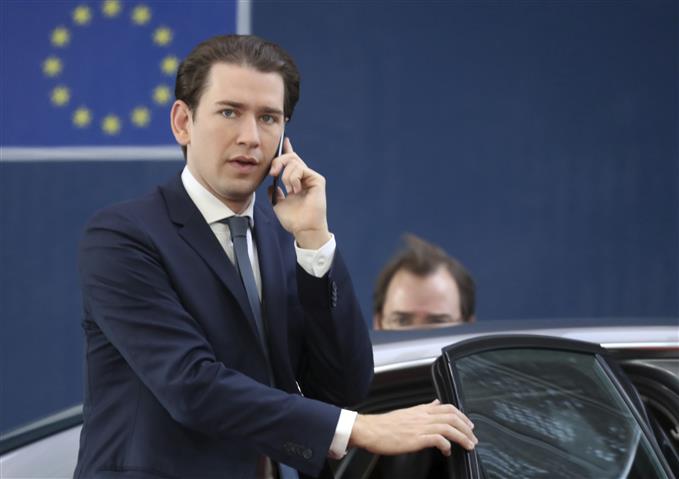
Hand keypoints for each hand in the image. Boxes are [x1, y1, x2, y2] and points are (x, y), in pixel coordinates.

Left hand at [268, 138, 330, 248]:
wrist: (303, 228)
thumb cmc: (293, 220)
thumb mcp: (278, 204)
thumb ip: (274, 193)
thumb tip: (271, 185)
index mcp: (295, 181)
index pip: (291, 162)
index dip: (287, 150)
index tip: (285, 140)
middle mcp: (304, 177)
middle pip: (291, 157)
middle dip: (278, 161)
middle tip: (273, 173)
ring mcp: (311, 178)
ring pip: (294, 162)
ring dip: (286, 175)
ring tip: (289, 189)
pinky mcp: (317, 179)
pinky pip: (301, 169)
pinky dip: (294, 178)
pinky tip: (295, 190)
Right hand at [348, 400, 476, 455]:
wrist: (370, 430)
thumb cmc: (384, 424)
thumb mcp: (407, 412)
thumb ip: (423, 408)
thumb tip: (435, 403)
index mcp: (421, 410)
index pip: (447, 407)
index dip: (461, 415)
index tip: (468, 424)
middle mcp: (423, 416)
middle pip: (452, 416)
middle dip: (466, 427)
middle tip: (473, 437)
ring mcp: (420, 427)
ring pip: (448, 427)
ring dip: (462, 437)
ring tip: (468, 446)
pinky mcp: (416, 438)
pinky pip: (438, 439)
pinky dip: (447, 445)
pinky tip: (447, 451)